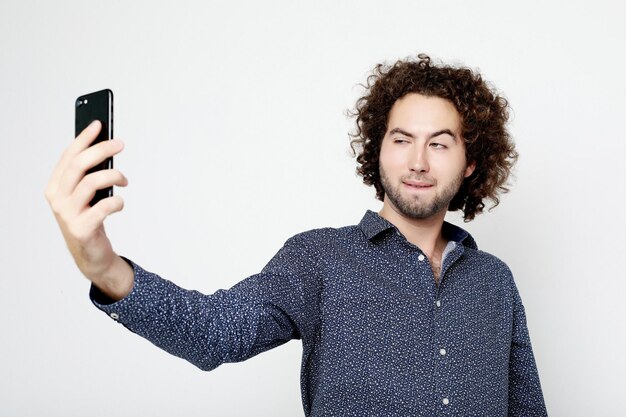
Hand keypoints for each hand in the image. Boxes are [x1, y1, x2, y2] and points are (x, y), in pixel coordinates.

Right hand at [45, 120, 132, 299]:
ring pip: (91, 183)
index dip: (84, 139)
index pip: (68, 156)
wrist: (91, 255)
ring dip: (113, 176)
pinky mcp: (81, 229)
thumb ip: (89, 175)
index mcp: (55, 187)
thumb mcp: (86, 195)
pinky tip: (120, 203)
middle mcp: (57, 199)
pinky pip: (103, 207)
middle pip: (78, 165)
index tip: (99, 124)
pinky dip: (116, 202)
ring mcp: (67, 215)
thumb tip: (106, 147)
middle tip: (120, 144)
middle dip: (101, 150)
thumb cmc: (89, 219)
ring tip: (124, 179)